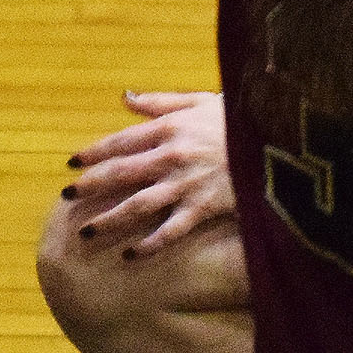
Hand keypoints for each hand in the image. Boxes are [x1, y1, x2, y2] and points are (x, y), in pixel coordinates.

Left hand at [64, 91, 235, 259]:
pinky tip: (130, 255)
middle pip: (121, 173)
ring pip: (138, 205)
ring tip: (86, 232)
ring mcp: (187, 185)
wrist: (285, 143)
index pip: (121, 141)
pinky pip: (171, 230)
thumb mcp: (204, 100)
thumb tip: (124, 97)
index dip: (94, 152)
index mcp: (171, 128)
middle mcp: (173, 157)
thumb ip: (162, 101)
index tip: (72, 163)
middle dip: (90, 186)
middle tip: (66, 197)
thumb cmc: (243, 119)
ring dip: (109, 219)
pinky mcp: (204, 208)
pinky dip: (149, 245)